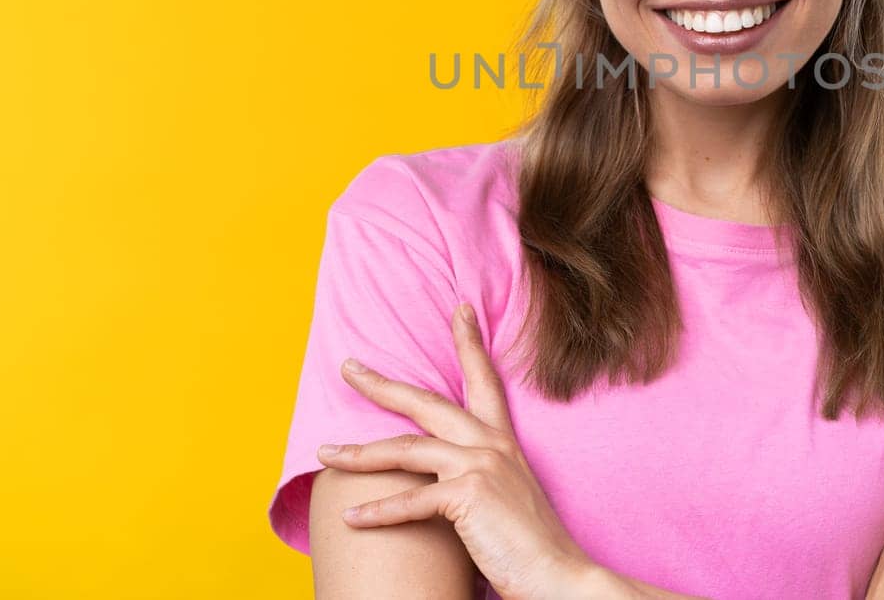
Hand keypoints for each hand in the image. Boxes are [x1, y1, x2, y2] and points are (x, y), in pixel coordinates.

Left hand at [316, 303, 598, 599]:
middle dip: (383, 384)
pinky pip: (409, 500)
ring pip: (405, 448)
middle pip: (428, 402)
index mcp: (503, 442)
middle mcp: (492, 444)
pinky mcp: (468, 494)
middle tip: (349, 367)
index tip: (459, 310)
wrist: (559, 575)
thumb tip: (440, 480)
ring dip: (358, 453)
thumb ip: (477, 478)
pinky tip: (351, 518)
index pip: (484, 381)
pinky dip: (377, 512)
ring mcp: (479, 465)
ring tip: (324, 455)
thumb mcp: (505, 496)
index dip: (470, 343)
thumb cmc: (530, 546)